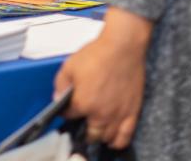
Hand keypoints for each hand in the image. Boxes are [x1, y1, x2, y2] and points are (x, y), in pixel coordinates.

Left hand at [54, 8, 151, 148]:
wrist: (122, 47)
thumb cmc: (96, 54)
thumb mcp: (69, 66)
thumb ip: (60, 85)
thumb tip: (57, 98)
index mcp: (83, 103)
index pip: (70, 116)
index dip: (67, 112)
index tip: (68, 108)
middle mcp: (100, 114)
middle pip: (90, 134)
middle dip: (83, 130)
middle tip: (82, 122)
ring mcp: (118, 115)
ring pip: (107, 138)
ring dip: (99, 136)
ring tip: (96, 128)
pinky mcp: (133, 113)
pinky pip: (125, 137)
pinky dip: (117, 142)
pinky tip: (112, 138)